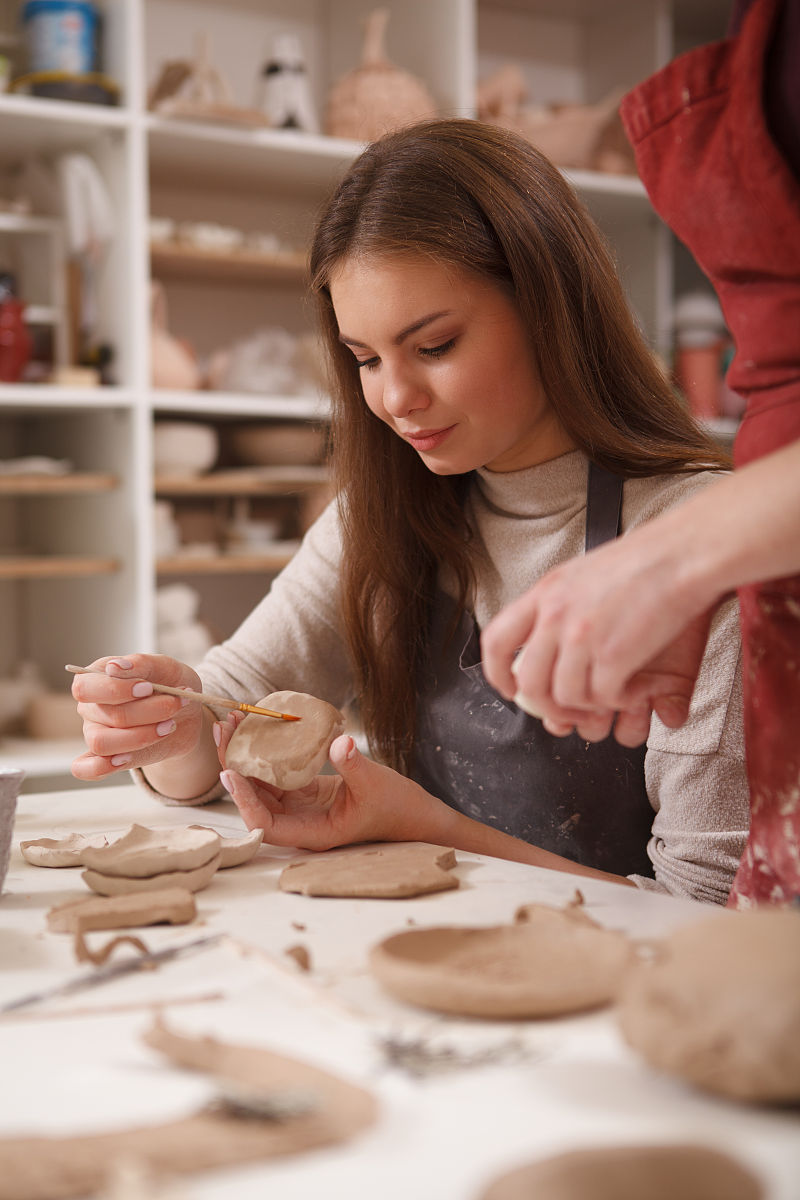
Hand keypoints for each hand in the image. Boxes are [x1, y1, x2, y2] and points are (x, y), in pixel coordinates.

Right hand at [70, 654, 203, 779]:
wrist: (187, 715)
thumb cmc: (172, 685)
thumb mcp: (166, 667)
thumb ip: (141, 663)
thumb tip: (114, 667)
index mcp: (97, 678)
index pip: (85, 687)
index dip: (116, 690)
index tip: (148, 688)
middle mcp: (91, 707)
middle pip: (104, 716)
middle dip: (145, 712)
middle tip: (174, 705)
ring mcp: (95, 734)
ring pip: (102, 743)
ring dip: (141, 737)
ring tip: (169, 726)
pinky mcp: (106, 758)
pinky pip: (86, 769)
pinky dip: (101, 768)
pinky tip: (126, 759)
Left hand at [216, 714, 437, 849]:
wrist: (413, 814)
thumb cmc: (396, 807)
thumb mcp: (376, 784)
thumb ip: (354, 766)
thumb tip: (338, 742)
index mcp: (312, 831)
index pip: (266, 824)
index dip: (245, 800)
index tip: (230, 772)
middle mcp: (300, 822)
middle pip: (255, 800)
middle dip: (235, 767)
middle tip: (223, 732)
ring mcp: (301, 806)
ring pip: (262, 785)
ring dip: (245, 756)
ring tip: (234, 724)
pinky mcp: (306, 790)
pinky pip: (277, 773)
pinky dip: (265, 753)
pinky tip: (258, 729)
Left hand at [481, 531, 714, 745]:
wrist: (683, 554)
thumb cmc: (645, 562)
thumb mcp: (582, 574)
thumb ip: (559, 606)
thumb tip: (547, 642)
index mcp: (545, 593)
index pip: (496, 640)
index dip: (497, 673)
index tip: (510, 689)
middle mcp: (556, 615)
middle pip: (530, 682)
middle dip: (548, 706)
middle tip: (569, 711)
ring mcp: (581, 636)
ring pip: (566, 696)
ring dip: (589, 706)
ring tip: (611, 696)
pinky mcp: (613, 655)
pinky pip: (603, 698)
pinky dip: (620, 701)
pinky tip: (634, 689)